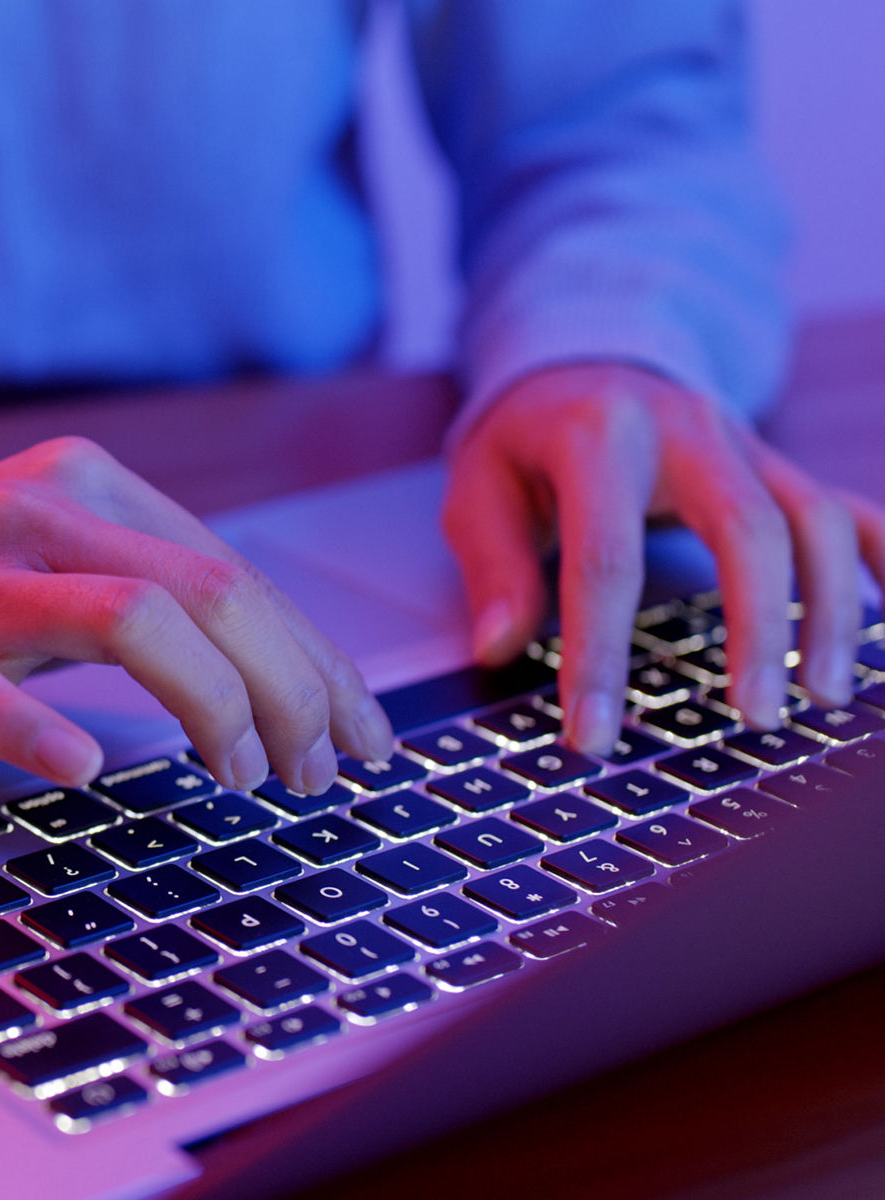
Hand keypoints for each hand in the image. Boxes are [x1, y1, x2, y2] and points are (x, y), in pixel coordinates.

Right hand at [0, 437, 394, 791]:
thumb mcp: (57, 558)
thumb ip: (157, 589)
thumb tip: (292, 669)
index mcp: (86, 483)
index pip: (235, 571)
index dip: (317, 660)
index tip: (362, 732)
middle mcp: (38, 515)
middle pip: (209, 591)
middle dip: (294, 689)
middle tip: (323, 771)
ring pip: (131, 622)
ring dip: (218, 707)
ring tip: (249, 775)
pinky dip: (46, 733)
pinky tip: (91, 769)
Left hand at [444, 363, 884, 754]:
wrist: (578, 364)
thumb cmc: (524, 444)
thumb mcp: (477, 487)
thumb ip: (494, 566)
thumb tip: (500, 646)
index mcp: (600, 438)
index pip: (605, 559)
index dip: (599, 654)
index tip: (591, 736)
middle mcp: (688, 432)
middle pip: (748, 529)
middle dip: (758, 629)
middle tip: (753, 717)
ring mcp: (746, 445)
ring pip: (817, 519)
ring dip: (831, 610)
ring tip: (822, 698)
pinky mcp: (779, 465)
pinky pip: (851, 510)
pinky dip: (884, 563)